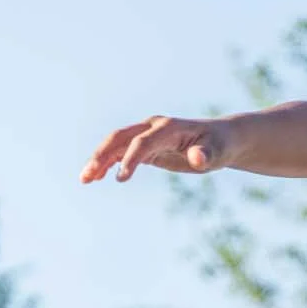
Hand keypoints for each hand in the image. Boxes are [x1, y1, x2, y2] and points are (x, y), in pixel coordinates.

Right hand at [79, 115, 229, 183]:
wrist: (221, 139)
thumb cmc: (220, 145)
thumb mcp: (218, 152)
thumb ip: (206, 155)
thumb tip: (198, 158)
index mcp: (169, 128)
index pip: (144, 141)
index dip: (131, 158)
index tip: (120, 178)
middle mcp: (153, 127)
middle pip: (121, 137)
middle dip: (103, 155)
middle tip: (89, 176)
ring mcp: (148, 135)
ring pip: (117, 144)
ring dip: (100, 160)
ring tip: (85, 180)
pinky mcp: (146, 146)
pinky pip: (122, 152)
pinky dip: (108, 163)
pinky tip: (96, 177)